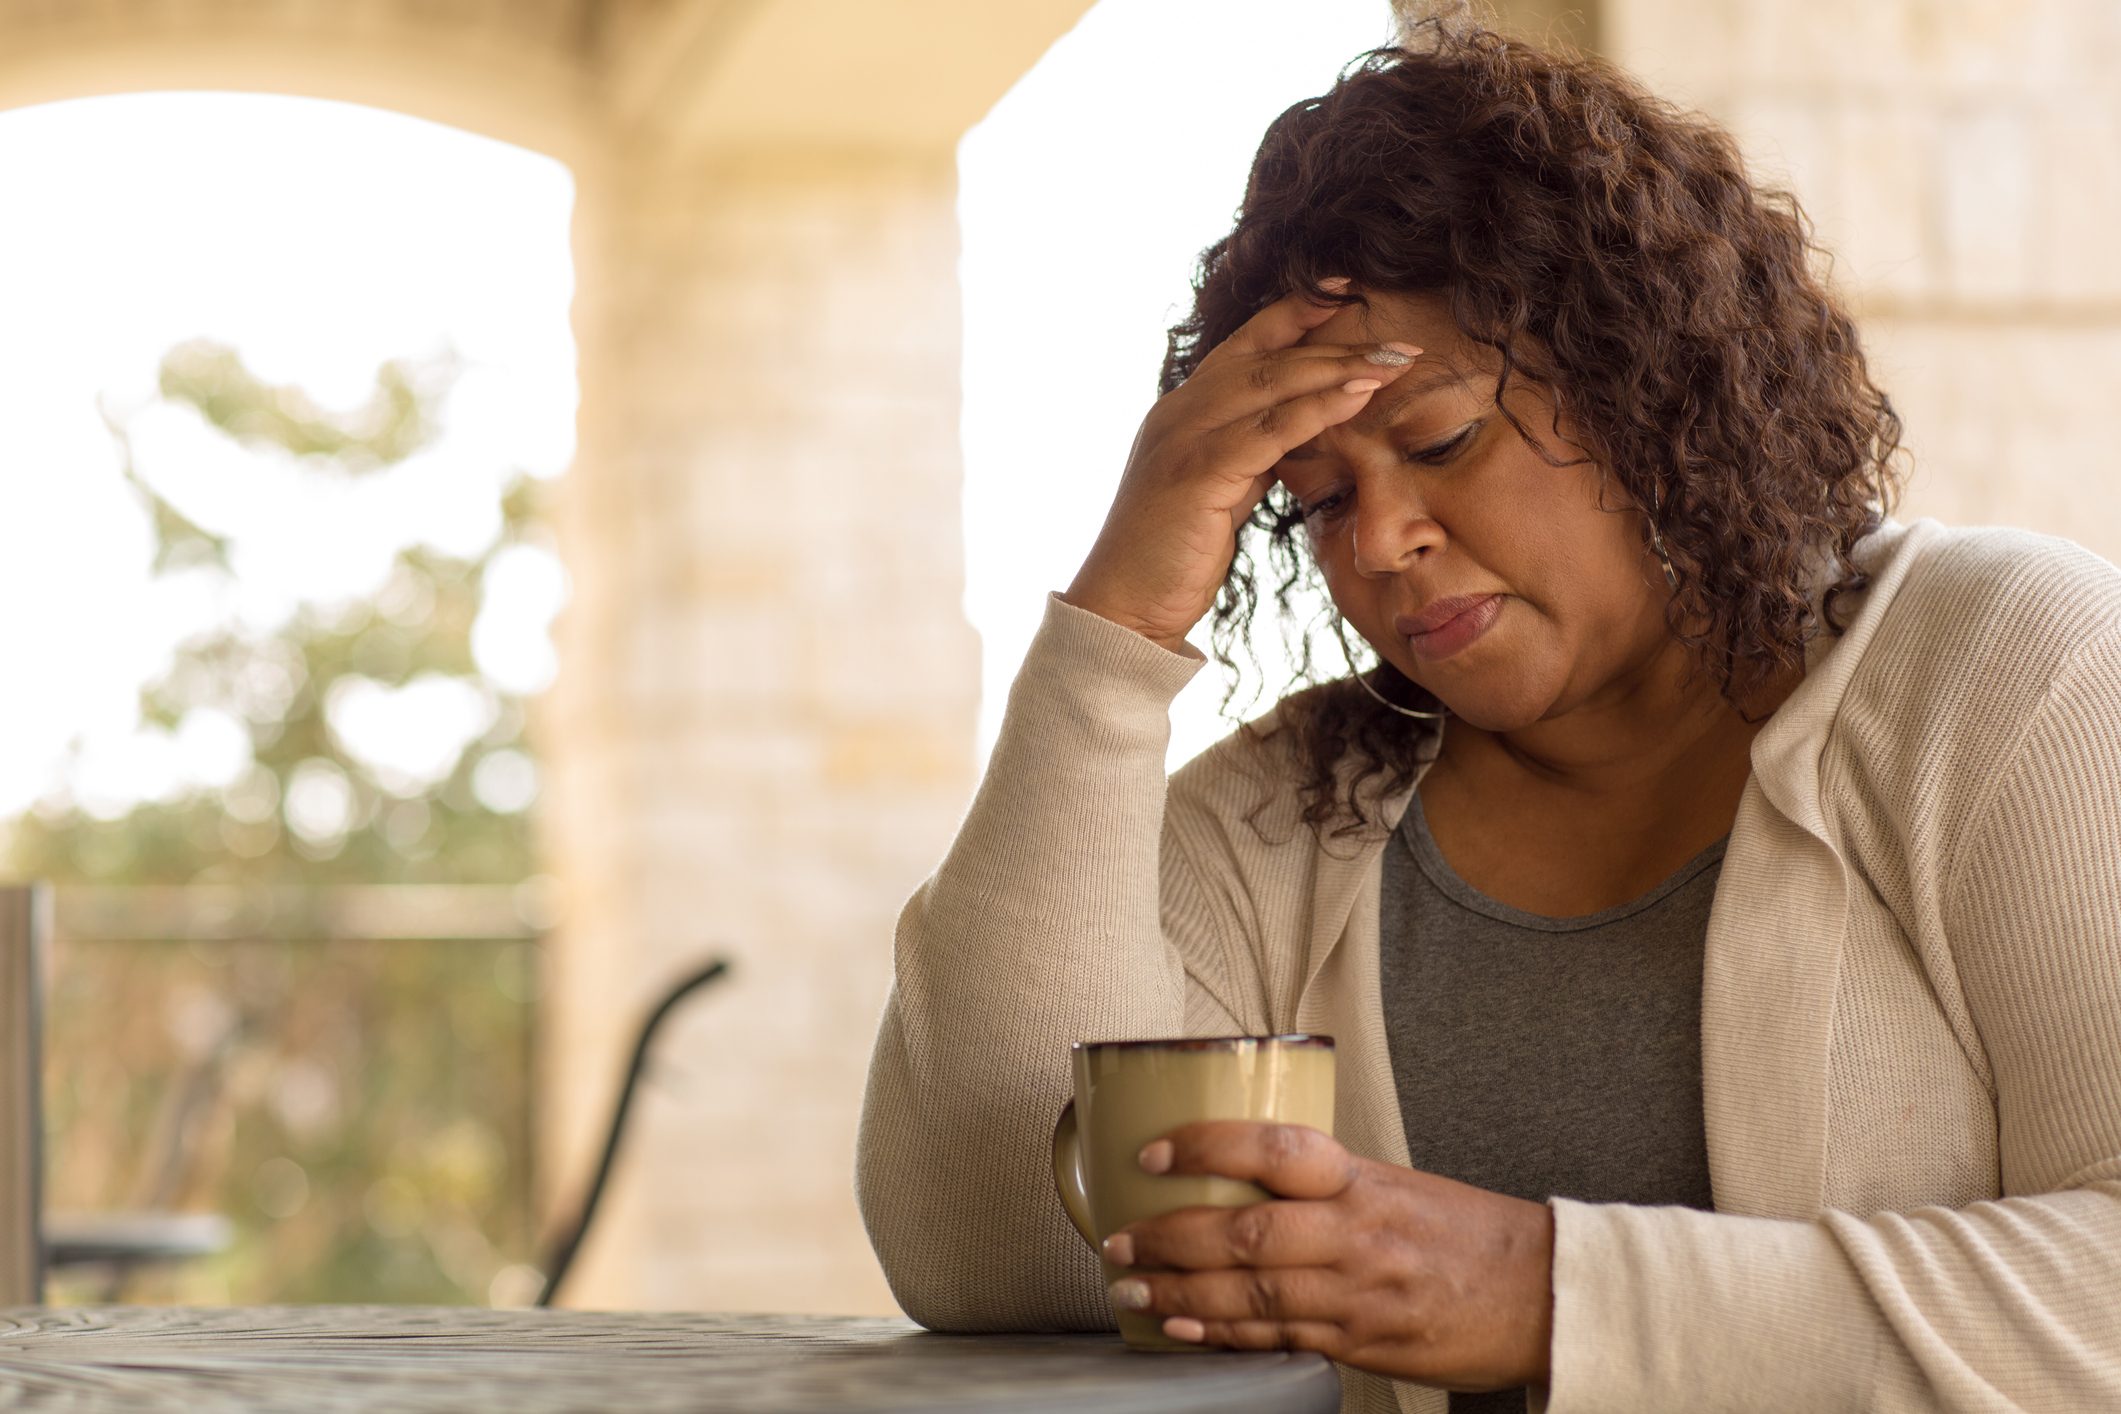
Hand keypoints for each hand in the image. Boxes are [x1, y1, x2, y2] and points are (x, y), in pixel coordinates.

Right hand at [1061, 279, 1423, 653]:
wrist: (1123, 608)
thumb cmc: (1171, 556)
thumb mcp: (1218, 491)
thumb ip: (1248, 455)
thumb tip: (1295, 435)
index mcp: (1182, 411)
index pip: (1246, 345)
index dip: (1296, 313)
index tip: (1347, 290)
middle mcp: (1179, 412)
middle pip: (1267, 358)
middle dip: (1336, 342)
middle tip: (1399, 341)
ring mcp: (1184, 438)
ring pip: (1271, 384)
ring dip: (1339, 368)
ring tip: (1394, 360)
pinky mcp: (1198, 473)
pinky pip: (1269, 431)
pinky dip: (1318, 409)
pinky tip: (1360, 395)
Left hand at [1098, 1120, 1554, 1392]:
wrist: (1542, 1295)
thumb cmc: (1466, 1233)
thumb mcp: (1397, 1184)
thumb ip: (1324, 1181)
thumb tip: (1241, 1168)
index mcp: (1362, 1180)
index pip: (1274, 1151)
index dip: (1207, 1146)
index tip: (1153, 1151)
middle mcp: (1356, 1235)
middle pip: (1246, 1232)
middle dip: (1170, 1238)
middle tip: (1116, 1240)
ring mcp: (1356, 1295)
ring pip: (1252, 1294)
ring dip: (1180, 1294)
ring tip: (1130, 1289)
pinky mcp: (1360, 1344)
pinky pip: (1278, 1339)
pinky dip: (1222, 1336)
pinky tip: (1181, 1330)